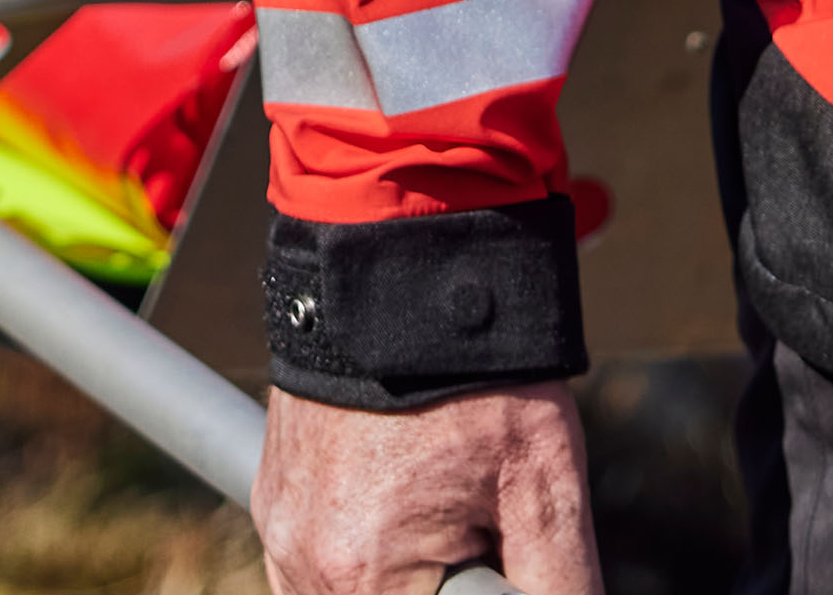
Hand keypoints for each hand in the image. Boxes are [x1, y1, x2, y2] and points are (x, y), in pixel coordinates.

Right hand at [258, 385, 597, 594]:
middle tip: (476, 524)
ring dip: (401, 577)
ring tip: (442, 500)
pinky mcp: (272, 496)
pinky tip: (405, 490)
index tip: (496, 550)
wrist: (401, 269)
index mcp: (361, 578)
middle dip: (440, 584)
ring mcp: (279, 528)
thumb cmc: (477, 381)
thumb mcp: (544, 492)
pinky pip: (320, 561)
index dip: (476, 591)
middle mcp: (301, 564)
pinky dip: (366, 546)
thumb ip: (559, 589)